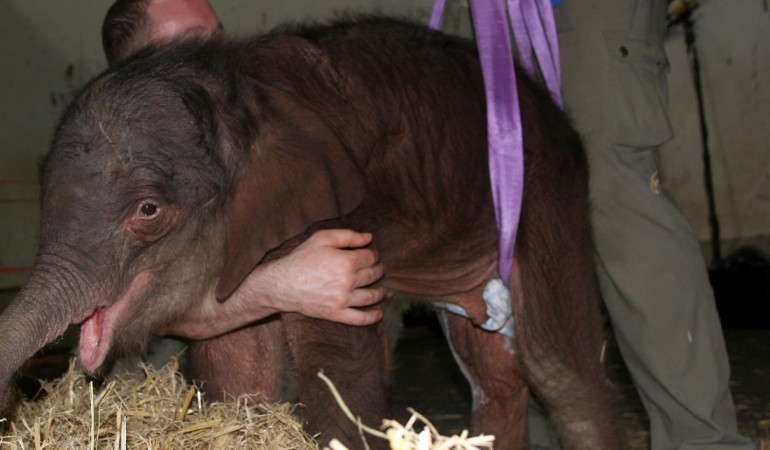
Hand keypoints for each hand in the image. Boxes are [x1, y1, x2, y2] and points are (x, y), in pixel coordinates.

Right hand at [251, 229, 387, 324]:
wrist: (282, 284)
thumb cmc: (301, 258)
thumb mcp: (322, 238)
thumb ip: (348, 236)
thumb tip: (369, 238)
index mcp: (346, 261)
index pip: (371, 257)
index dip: (373, 254)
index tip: (370, 254)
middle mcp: (348, 282)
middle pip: (374, 275)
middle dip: (379, 270)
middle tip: (378, 269)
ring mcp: (343, 300)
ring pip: (372, 296)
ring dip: (381, 292)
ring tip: (384, 290)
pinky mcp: (337, 314)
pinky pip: (360, 319)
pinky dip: (373, 317)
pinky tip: (379, 313)